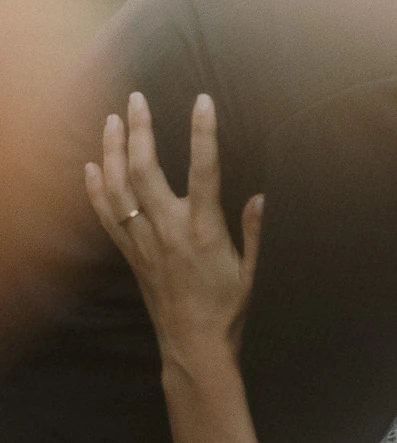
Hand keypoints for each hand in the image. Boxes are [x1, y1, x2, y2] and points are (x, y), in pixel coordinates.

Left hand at [85, 92, 263, 373]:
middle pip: (146, 169)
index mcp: (203, 230)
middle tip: (137, 98)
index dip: (202, 132)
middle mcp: (168, 230)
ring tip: (112, 120)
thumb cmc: (227, 307)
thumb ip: (252, 231)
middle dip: (139, 130)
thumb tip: (260, 196)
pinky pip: (106, 216)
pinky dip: (96, 189)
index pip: (203, 170)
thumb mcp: (250, 269)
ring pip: (119, 187)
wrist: (193, 344)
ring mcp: (144, 241)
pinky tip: (92, 166)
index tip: (203, 100)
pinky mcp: (130, 254)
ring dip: (112, 150)